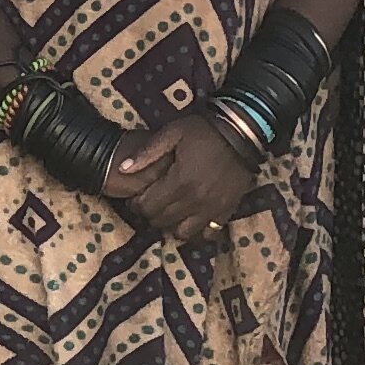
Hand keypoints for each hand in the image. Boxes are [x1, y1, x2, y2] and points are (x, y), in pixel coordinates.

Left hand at [106, 109, 257, 238]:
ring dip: (172, 226)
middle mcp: (194, 200)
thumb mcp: (172, 133)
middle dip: (151, 216)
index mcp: (179, 181)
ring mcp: (212, 208)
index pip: (148, 206)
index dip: (137, 205)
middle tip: (150, 205)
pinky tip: (192, 219)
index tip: (136, 199)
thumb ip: (147, 153)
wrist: (242, 133)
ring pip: (183, 233)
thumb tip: (122, 170)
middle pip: (162, 221)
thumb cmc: (203, 132)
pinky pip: (208, 233)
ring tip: (170, 213)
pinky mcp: (226, 211)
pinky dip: (197, 230)